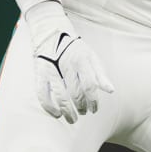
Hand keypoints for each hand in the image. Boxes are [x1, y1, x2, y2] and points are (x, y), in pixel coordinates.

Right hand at [24, 3, 114, 122]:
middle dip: (82, 107)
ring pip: (60, 96)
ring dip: (67, 112)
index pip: (90, 86)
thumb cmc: (75, 48)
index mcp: (82, 61)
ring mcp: (52, 70)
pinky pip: (42, 94)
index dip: (93, 101)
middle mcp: (67, 65)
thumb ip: (100, 74)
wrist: (51, 32)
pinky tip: (56, 114)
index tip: (94, 109)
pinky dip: (49, 107)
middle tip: (84, 113)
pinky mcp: (39, 73)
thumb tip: (110, 90)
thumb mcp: (91, 56)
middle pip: (76, 93)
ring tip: (73, 119)